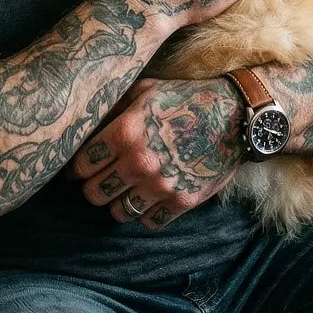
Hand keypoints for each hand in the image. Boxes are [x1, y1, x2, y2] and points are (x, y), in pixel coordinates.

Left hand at [70, 77, 245, 228]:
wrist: (235, 115)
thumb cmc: (186, 98)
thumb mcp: (144, 91)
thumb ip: (114, 109)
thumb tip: (86, 123)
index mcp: (125, 133)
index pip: (81, 165)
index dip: (77, 168)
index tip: (80, 169)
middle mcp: (139, 163)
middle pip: (94, 193)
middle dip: (93, 187)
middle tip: (101, 180)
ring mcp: (161, 185)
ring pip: (119, 212)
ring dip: (118, 202)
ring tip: (126, 190)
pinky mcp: (182, 200)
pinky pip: (149, 221)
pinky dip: (146, 213)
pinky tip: (149, 198)